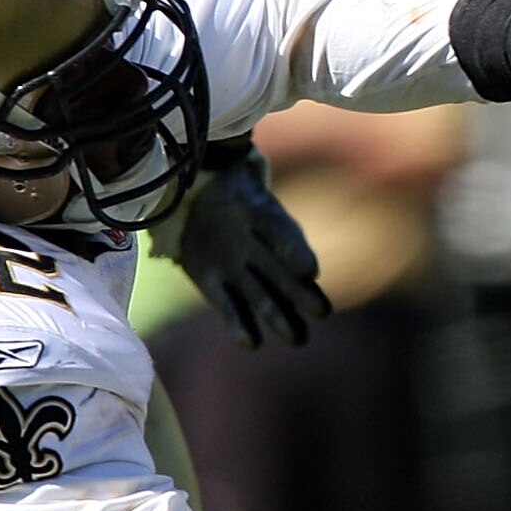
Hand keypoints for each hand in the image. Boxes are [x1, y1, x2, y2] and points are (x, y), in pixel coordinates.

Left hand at [149, 142, 330, 348]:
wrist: (189, 190)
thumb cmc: (217, 180)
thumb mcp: (227, 171)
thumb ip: (232, 169)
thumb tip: (240, 168)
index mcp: (263, 214)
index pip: (281, 233)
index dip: (293, 250)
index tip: (308, 270)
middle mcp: (256, 245)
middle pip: (280, 272)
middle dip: (298, 293)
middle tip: (321, 312)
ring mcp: (237, 266)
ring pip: (262, 294)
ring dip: (278, 316)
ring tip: (297, 339)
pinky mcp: (214, 282)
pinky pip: (228, 304)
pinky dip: (239, 323)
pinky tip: (251, 342)